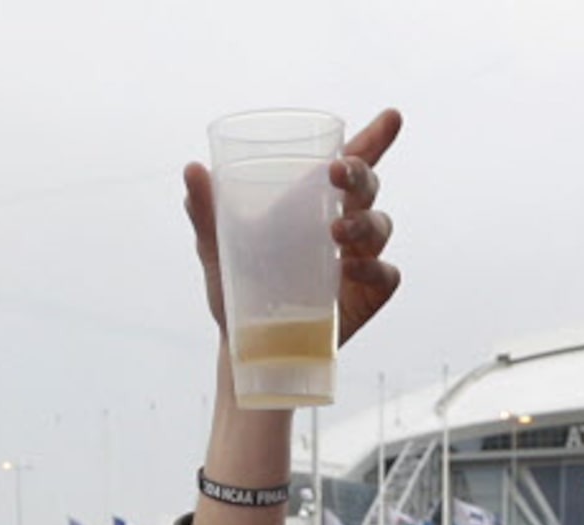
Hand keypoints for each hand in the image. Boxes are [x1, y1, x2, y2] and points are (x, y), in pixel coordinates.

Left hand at [182, 111, 402, 344]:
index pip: (351, 163)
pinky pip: (386, 275)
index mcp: (314, 203)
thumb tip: (192, 169)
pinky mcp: (368, 296)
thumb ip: (205, 212)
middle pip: (369, 187)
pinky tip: (349, 270)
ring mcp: (359, 261)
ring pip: (381, 226)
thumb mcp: (216, 249)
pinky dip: (374, 268)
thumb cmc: (236, 288)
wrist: (245, 347)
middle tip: (338, 174)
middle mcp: (344, 224)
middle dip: (361, 174)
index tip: (390, 118)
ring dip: (365, 222)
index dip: (374, 138)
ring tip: (336, 231)